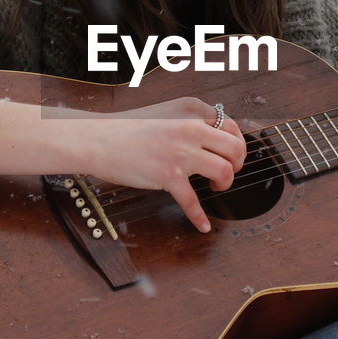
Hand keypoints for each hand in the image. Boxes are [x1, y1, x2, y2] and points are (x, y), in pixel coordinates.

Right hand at [81, 96, 245, 232]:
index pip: (232, 128)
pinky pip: (193, 201)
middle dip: (238, 165)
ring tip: (215, 188)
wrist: (99, 139)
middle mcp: (191, 130)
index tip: (232, 156)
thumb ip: (189, 125)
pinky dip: (199, 217)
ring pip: (224, 171)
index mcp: (191, 113)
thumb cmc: (128, 130)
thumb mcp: (165, 116)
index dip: (237, 145)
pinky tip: (202, 225)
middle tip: (228, 173)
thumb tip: (209, 142)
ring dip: (225, 184)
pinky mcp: (168, 175)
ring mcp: (181, 153)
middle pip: (236, 149)